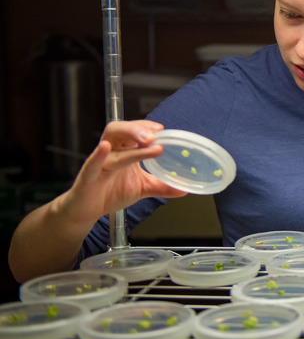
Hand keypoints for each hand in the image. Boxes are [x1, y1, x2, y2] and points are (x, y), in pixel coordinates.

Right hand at [57, 120, 186, 228]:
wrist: (86, 211)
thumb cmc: (110, 193)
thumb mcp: (141, 188)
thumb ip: (161, 186)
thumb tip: (182, 189)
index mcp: (124, 151)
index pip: (135, 131)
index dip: (147, 127)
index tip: (162, 129)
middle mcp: (111, 152)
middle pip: (121, 130)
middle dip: (138, 128)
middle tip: (156, 133)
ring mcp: (99, 162)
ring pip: (110, 141)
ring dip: (128, 137)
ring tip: (146, 140)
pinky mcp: (88, 176)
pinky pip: (92, 163)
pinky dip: (99, 155)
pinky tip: (106, 148)